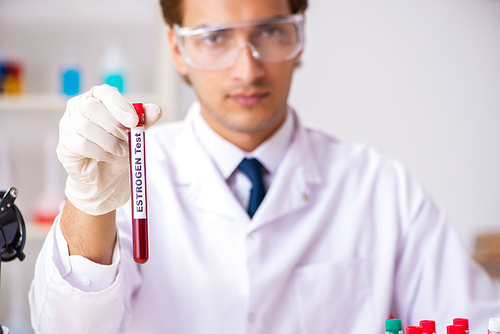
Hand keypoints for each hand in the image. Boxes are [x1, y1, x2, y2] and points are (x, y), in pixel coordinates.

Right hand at [57, 84, 161, 215]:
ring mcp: (68, 124)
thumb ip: (144, 120)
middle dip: (114, 126)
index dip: (120, 106)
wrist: (106, 177)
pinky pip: (82, 145)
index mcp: (98, 97)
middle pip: (92, 108)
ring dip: (110, 142)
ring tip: (121, 150)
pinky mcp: (64, 144)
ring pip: (86, 127)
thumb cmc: (119, 148)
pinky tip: (109, 157)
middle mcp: (79, 106)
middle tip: (128, 140)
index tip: (134, 121)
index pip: (105, 92)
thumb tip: (156, 110)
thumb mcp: (135, 133)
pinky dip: (101, 153)